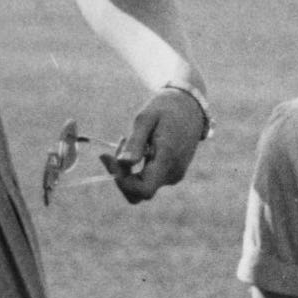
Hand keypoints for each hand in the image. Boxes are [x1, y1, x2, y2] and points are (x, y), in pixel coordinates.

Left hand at [101, 86, 208, 201]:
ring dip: (127, 171)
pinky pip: (149, 179)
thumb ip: (136, 142)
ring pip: (142, 187)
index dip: (121, 180)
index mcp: (168, 159)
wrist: (190, 105)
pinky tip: (138, 146)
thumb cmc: (166, 108)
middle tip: (111, 150)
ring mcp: (174, 175)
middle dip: (120, 176)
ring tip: (126, 141)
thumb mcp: (146, 118)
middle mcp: (173, 173)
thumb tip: (124, 163)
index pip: (142, 189)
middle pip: (139, 192)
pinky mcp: (172, 173)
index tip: (107, 156)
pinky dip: (136, 169)